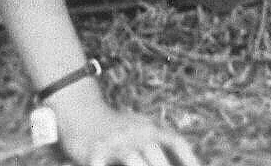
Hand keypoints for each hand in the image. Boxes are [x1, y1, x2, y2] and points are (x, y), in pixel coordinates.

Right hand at [54, 83, 200, 165]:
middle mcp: (134, 132)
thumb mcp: (141, 127)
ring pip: (132, 158)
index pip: (175, 141)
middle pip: (155, 152)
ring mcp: (113, 142)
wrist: (81, 110)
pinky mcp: (94, 152)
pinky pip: (103, 165)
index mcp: (149, 127)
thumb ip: (160, 139)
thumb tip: (184, 160)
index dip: (190, 158)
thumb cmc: (117, 126)